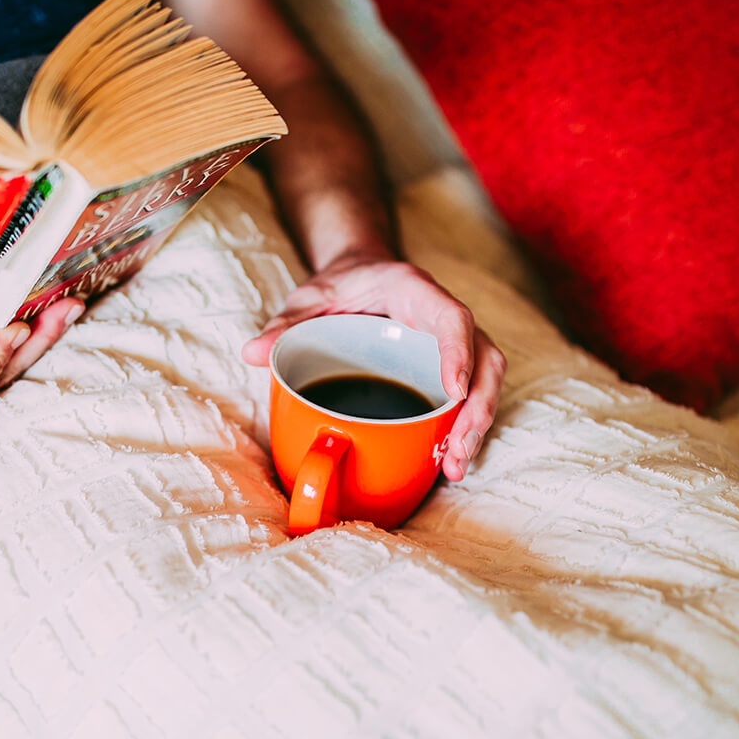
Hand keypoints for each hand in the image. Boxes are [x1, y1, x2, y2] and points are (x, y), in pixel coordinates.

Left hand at [242, 252, 505, 480]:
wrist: (360, 273)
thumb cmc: (342, 284)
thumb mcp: (310, 296)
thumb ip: (286, 322)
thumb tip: (253, 352)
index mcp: (415, 291)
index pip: (451, 318)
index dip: (459, 353)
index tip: (455, 391)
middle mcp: (442, 315)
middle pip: (485, 357)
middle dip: (478, 407)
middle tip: (456, 449)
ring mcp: (451, 342)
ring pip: (486, 379)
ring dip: (477, 424)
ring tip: (454, 465)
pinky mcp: (448, 364)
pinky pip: (472, 393)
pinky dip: (465, 426)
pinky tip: (449, 460)